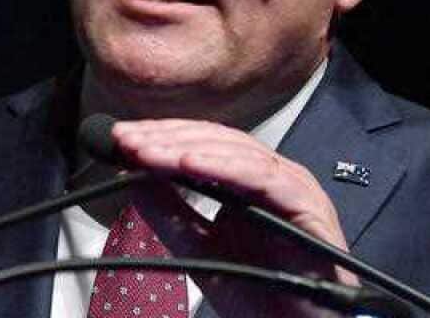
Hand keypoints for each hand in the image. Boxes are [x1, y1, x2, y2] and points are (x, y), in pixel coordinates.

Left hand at [112, 119, 353, 317]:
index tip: (120, 140)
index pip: (202, 143)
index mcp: (250, 180)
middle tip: (126, 141)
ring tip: (148, 152)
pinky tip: (188, 164)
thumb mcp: (197, 247)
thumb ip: (169, 212)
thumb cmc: (260, 293)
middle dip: (167, 138)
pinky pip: (264, 178)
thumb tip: (132, 176)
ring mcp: (293, 187)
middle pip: (217, 141)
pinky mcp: (308, 206)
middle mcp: (273, 177)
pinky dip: (224, 168)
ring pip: (237, 152)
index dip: (161, 136)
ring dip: (186, 149)